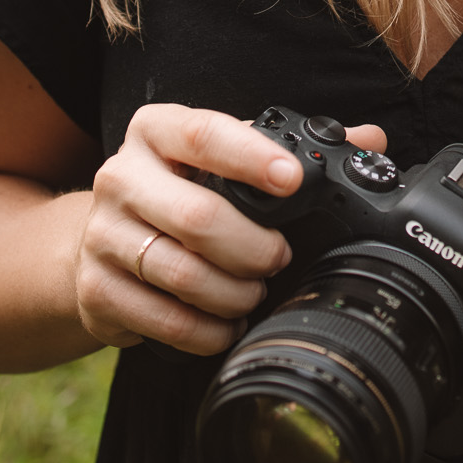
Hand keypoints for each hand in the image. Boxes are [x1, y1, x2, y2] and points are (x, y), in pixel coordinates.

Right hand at [74, 103, 387, 355]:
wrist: (97, 241)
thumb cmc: (179, 191)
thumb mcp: (224, 159)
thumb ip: (291, 146)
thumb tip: (369, 140)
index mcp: (156, 131)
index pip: (205, 134)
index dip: (252, 157)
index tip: (294, 180)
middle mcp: (120, 177)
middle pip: (197, 216)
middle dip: (253, 247)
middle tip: (280, 257)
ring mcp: (101, 235)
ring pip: (180, 273)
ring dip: (232, 293)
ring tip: (252, 294)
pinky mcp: (94, 290)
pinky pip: (162, 319)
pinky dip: (205, 330)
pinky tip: (224, 324)